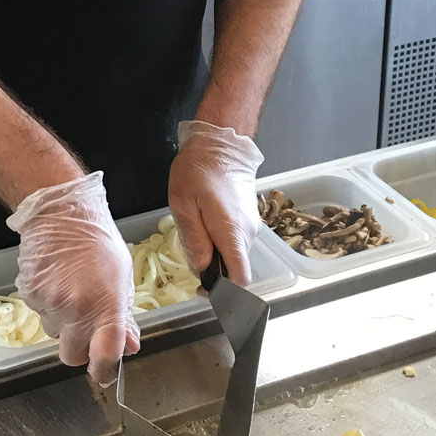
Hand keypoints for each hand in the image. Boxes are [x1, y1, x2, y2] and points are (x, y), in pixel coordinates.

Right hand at [8, 172, 139, 385]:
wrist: (60, 212)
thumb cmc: (97, 240)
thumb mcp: (122, 276)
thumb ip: (124, 315)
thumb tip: (130, 345)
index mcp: (106, 306)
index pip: (105, 355)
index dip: (103, 371)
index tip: (104, 372)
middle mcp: (77, 310)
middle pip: (71, 357)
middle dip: (79, 349)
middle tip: (85, 328)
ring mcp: (50, 303)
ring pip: (54, 333)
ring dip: (62, 323)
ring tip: (70, 291)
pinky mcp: (29, 294)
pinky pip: (39, 313)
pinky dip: (47, 304)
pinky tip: (55, 281)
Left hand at [168, 120, 264, 285]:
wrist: (221, 144)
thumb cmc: (198, 170)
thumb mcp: (184, 205)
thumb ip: (194, 240)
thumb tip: (201, 269)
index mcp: (232, 231)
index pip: (240, 277)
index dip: (225, 291)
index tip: (205, 291)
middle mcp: (247, 232)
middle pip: (234, 268)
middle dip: (214, 271)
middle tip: (191, 256)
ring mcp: (251, 226)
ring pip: (234, 255)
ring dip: (216, 255)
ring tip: (196, 234)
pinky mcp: (249, 219)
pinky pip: (235, 241)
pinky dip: (221, 243)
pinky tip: (205, 226)